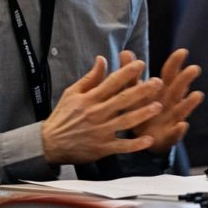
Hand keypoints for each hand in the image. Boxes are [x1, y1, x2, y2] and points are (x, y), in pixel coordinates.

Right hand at [41, 56, 164, 164]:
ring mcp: (100, 131)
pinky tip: (149, 140)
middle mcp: (96, 113)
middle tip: (158, 83)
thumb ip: (90, 78)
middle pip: (122, 100)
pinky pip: (121, 146)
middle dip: (141, 90)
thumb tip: (102, 59)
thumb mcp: (72, 93)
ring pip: (125, 121)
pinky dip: (135, 144)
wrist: (49, 144)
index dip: (127, 72)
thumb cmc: (62, 116)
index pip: (111, 82)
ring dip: (142, 114)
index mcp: (90, 99)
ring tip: (158, 106)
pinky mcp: (102, 148)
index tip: (141, 64)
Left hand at [125, 48, 203, 152]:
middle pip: (179, 88)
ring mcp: (172, 119)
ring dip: (189, 102)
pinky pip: (175, 133)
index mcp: (162, 90)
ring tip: (198, 95)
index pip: (169, 74)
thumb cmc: (141, 109)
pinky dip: (179, 130)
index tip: (182, 52)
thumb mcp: (133, 91)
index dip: (175, 63)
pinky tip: (182, 125)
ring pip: (182, 109)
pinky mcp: (169, 136)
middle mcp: (171, 102)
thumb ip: (130, 74)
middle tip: (194, 68)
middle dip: (186, 79)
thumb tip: (125, 51)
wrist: (142, 139)